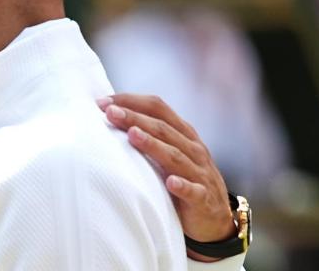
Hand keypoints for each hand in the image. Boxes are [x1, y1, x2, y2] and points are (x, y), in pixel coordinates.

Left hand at [98, 94, 235, 260]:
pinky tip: (170, 182)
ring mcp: (200, 174)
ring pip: (175, 156)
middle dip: (135, 118)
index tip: (103, 102)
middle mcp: (193, 149)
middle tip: (110, 112)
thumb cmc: (184, 178)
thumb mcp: (169, 153)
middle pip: (163, 129)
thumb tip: (109, 116)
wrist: (215, 217)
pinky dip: (183, 186)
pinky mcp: (203, 199)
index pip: (158, 109)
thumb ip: (148, 135)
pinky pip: (194, 191)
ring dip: (153, 145)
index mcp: (183, 134)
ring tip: (133, 135)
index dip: (132, 102)